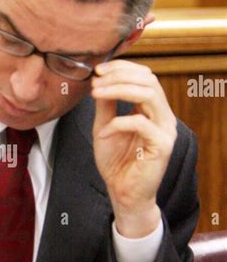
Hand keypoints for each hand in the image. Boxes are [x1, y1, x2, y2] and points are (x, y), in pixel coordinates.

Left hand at [91, 59, 176, 236]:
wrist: (122, 193)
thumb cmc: (116, 162)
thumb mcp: (105, 125)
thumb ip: (106, 103)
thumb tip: (100, 78)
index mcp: (153, 109)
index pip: (145, 75)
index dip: (122, 68)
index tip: (98, 70)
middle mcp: (163, 116)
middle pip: (149, 80)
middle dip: (119, 76)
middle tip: (96, 81)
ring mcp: (165, 130)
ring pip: (148, 94)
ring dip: (119, 90)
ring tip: (97, 94)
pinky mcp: (162, 146)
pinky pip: (140, 122)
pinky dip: (118, 123)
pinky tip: (104, 133)